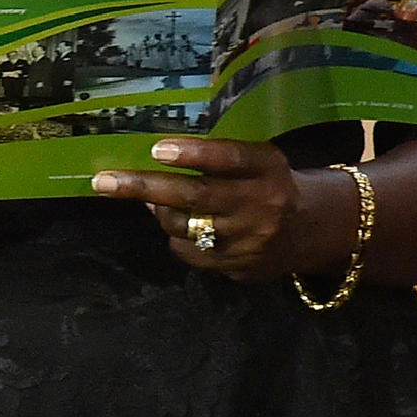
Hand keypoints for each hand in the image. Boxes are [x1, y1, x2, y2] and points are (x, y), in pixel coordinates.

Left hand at [95, 137, 316, 277]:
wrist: (313, 230)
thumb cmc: (268, 183)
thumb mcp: (256, 161)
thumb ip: (216, 158)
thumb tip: (152, 159)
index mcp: (267, 168)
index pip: (230, 159)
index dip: (195, 154)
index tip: (158, 149)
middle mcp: (262, 204)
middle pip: (196, 196)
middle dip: (144, 187)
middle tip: (103, 181)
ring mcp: (251, 240)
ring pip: (185, 226)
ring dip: (158, 212)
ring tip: (153, 202)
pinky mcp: (241, 267)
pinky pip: (190, 253)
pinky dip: (176, 237)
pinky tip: (181, 228)